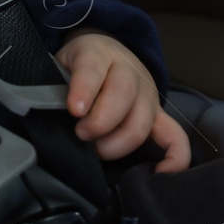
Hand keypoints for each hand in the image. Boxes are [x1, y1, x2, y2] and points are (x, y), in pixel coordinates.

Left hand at [54, 29, 191, 173]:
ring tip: (97, 150)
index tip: (74, 110)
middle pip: (122, 96)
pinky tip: (160, 173)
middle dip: (99, 122)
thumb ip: (55, 83)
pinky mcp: (158, 115)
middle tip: (80, 134)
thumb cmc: (77, 65)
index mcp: (98, 53)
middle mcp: (129, 71)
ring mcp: (147, 95)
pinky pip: (175, 137)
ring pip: (141, 121)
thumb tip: (47, 113)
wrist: (104, 49)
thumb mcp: (61, 62)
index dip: (83, 90)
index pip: (92, 69)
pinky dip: (174, 157)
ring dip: (118, 143)